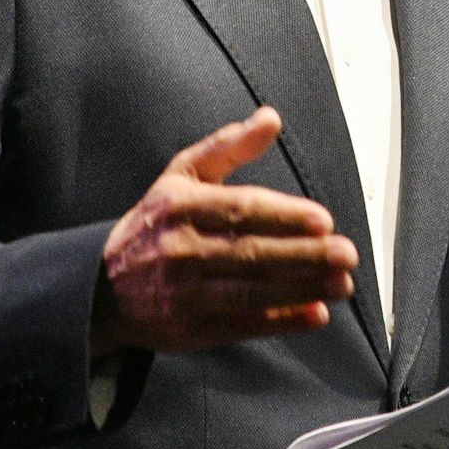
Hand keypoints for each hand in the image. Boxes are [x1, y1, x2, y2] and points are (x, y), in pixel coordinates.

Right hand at [95, 108, 357, 355]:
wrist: (102, 287)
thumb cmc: (155, 224)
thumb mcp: (182, 175)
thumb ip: (228, 147)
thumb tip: (272, 118)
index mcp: (181, 207)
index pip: (239, 210)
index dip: (284, 216)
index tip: (324, 219)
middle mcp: (182, 251)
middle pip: (251, 254)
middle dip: (303, 255)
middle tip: (346, 253)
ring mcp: (185, 294)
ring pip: (251, 293)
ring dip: (302, 290)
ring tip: (341, 284)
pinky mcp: (191, 330)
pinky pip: (243, 326)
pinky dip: (281, 323)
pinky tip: (315, 315)